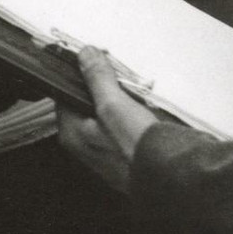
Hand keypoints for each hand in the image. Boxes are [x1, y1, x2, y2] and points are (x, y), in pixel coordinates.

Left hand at [56, 46, 158, 192]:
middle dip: (100, 84)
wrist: (168, 178)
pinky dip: (128, 112)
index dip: (78, 73)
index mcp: (72, 132)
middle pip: (85, 102)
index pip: (63, 92)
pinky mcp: (122, 153)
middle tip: (116, 70)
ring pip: (103, 112)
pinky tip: (142, 107)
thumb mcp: (114, 105)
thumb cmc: (136, 147)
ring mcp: (102, 150)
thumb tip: (85, 55)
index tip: (93, 58)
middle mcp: (83, 143)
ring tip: (132, 88)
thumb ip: (97, 78)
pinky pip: (119, 125)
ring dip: (117, 97)